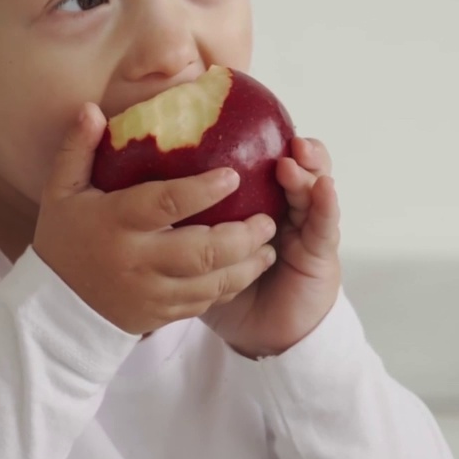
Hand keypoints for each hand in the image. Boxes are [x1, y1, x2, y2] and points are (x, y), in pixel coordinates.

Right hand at [33, 104, 278, 335]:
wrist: (55, 305)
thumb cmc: (64, 239)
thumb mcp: (62, 190)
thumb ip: (78, 148)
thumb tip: (93, 109)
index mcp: (116, 223)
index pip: (166, 204)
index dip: (203, 190)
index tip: (233, 175)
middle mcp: (138, 261)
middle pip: (201, 252)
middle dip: (242, 236)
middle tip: (268, 218)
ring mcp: (151, 293)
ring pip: (211, 284)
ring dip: (246, 266)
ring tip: (269, 246)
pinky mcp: (160, 315)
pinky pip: (203, 304)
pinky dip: (229, 288)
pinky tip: (246, 270)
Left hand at [201, 137, 342, 357]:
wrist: (260, 334)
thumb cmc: (225, 289)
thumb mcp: (194, 250)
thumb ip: (179, 216)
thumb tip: (132, 186)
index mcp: (255, 202)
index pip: (262, 163)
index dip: (262, 142)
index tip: (247, 124)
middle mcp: (284, 209)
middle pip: (292, 170)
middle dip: (291, 151)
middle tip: (284, 137)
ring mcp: (305, 228)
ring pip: (311, 190)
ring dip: (307, 171)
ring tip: (296, 157)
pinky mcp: (321, 252)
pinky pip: (324, 225)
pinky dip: (326, 204)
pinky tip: (325, 189)